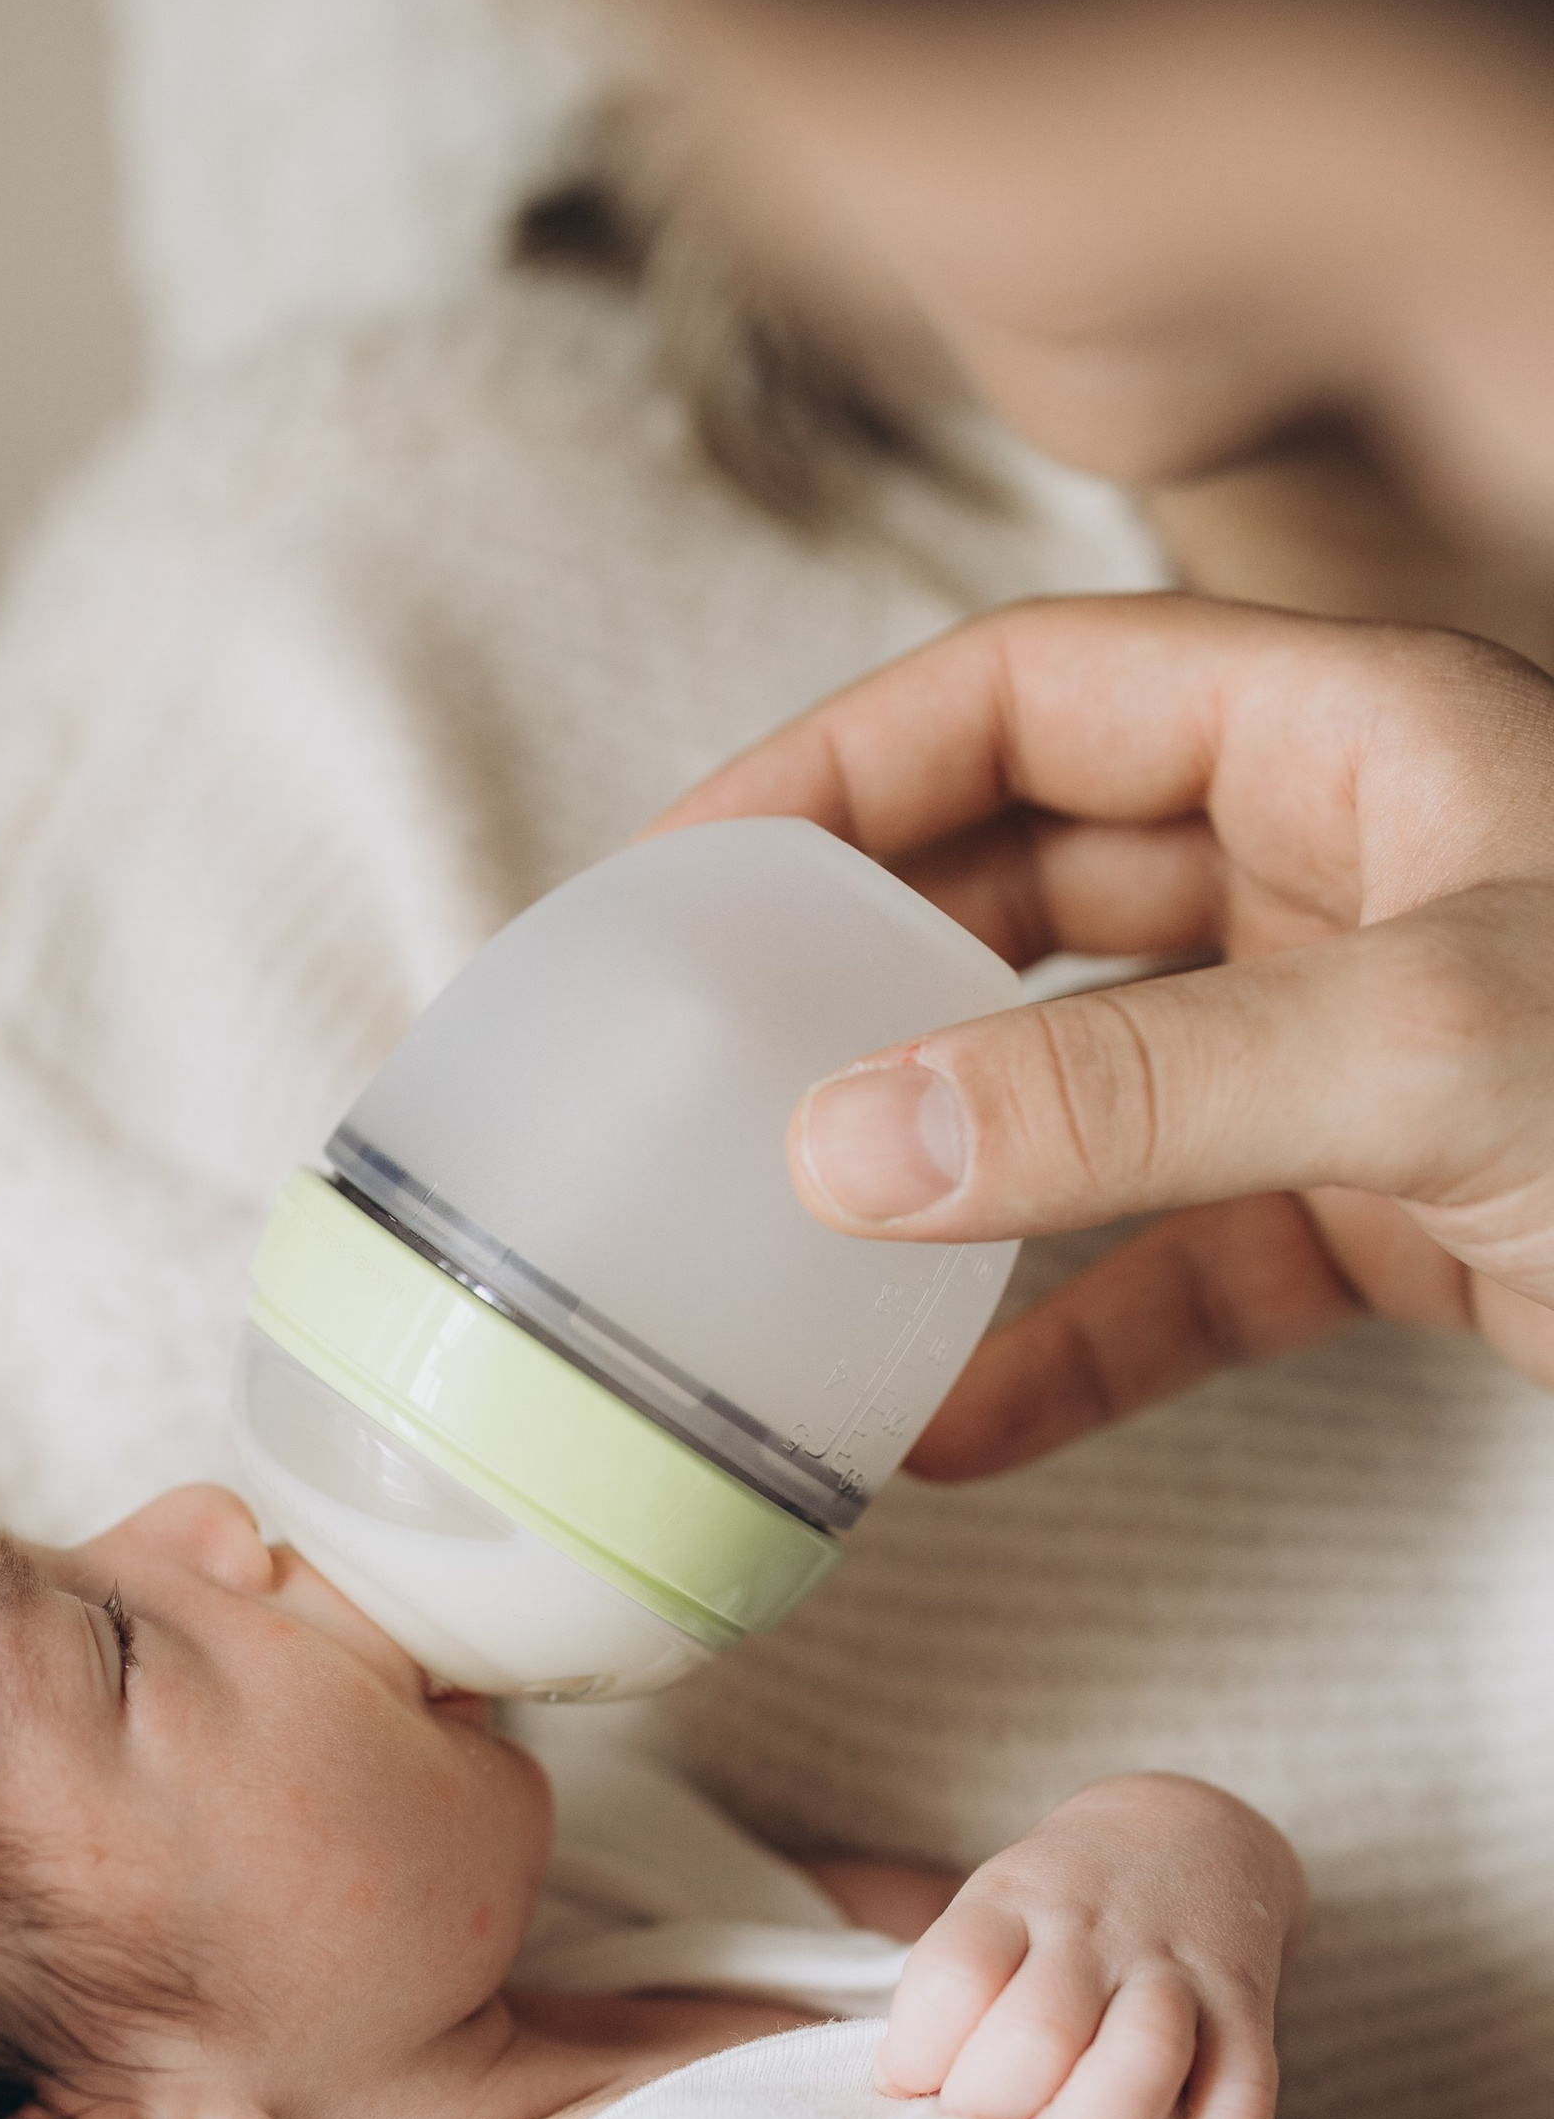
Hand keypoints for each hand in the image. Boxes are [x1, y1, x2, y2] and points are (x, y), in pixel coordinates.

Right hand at [661, 596, 1553, 1478]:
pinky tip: (956, 1424)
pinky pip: (1193, 1271)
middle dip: (871, 966)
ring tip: (798, 1247)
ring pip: (1101, 1090)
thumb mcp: (1430, 1050)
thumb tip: (850, 1145)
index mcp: (1362, 738)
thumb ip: (1133, 1090)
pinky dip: (1078, 1344)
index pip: (1034, 694)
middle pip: (1042, 881)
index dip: (846, 766)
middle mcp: (1358, 871)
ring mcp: (1374, 1051)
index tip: (688, 871)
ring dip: (957, 1178)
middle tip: (709, 1058)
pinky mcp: (1413, 1219)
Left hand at [876, 1774, 1301, 2118]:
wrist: (1190, 1834)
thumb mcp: (989, 1918)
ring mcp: (1175, 1969)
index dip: (920, 2053)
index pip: (954, 1977)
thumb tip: (905, 2110)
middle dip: (998, 2112)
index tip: (915, 2088)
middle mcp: (1093, 1933)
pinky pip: (1246, 2093)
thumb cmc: (1056, 1914)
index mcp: (1010, 1903)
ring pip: (1142, 2057)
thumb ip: (954, 2003)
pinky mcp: (1247, 2009)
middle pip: (1039, 2034)